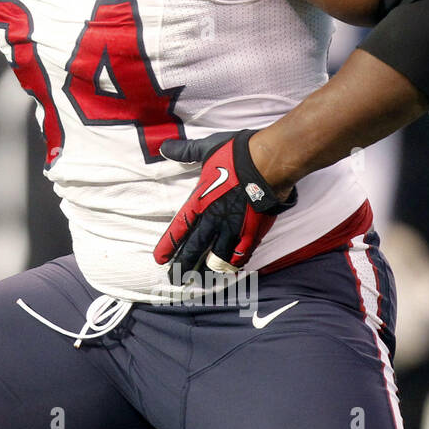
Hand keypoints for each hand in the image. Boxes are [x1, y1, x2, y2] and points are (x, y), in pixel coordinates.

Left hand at [153, 129, 296, 274]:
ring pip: (216, 257)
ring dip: (206, 270)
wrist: (269, 162)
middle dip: (183, 265)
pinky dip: (234, 264)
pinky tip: (229, 271)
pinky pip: (241, 255)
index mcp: (200, 201)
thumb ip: (185, 152)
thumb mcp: (206, 149)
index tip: (159, 259)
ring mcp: (234, 228)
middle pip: (194, 248)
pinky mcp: (254, 232)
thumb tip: (165, 147)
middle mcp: (213, 219)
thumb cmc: (238, 153)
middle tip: (174, 279)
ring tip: (199, 281)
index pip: (179, 228)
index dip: (168, 245)